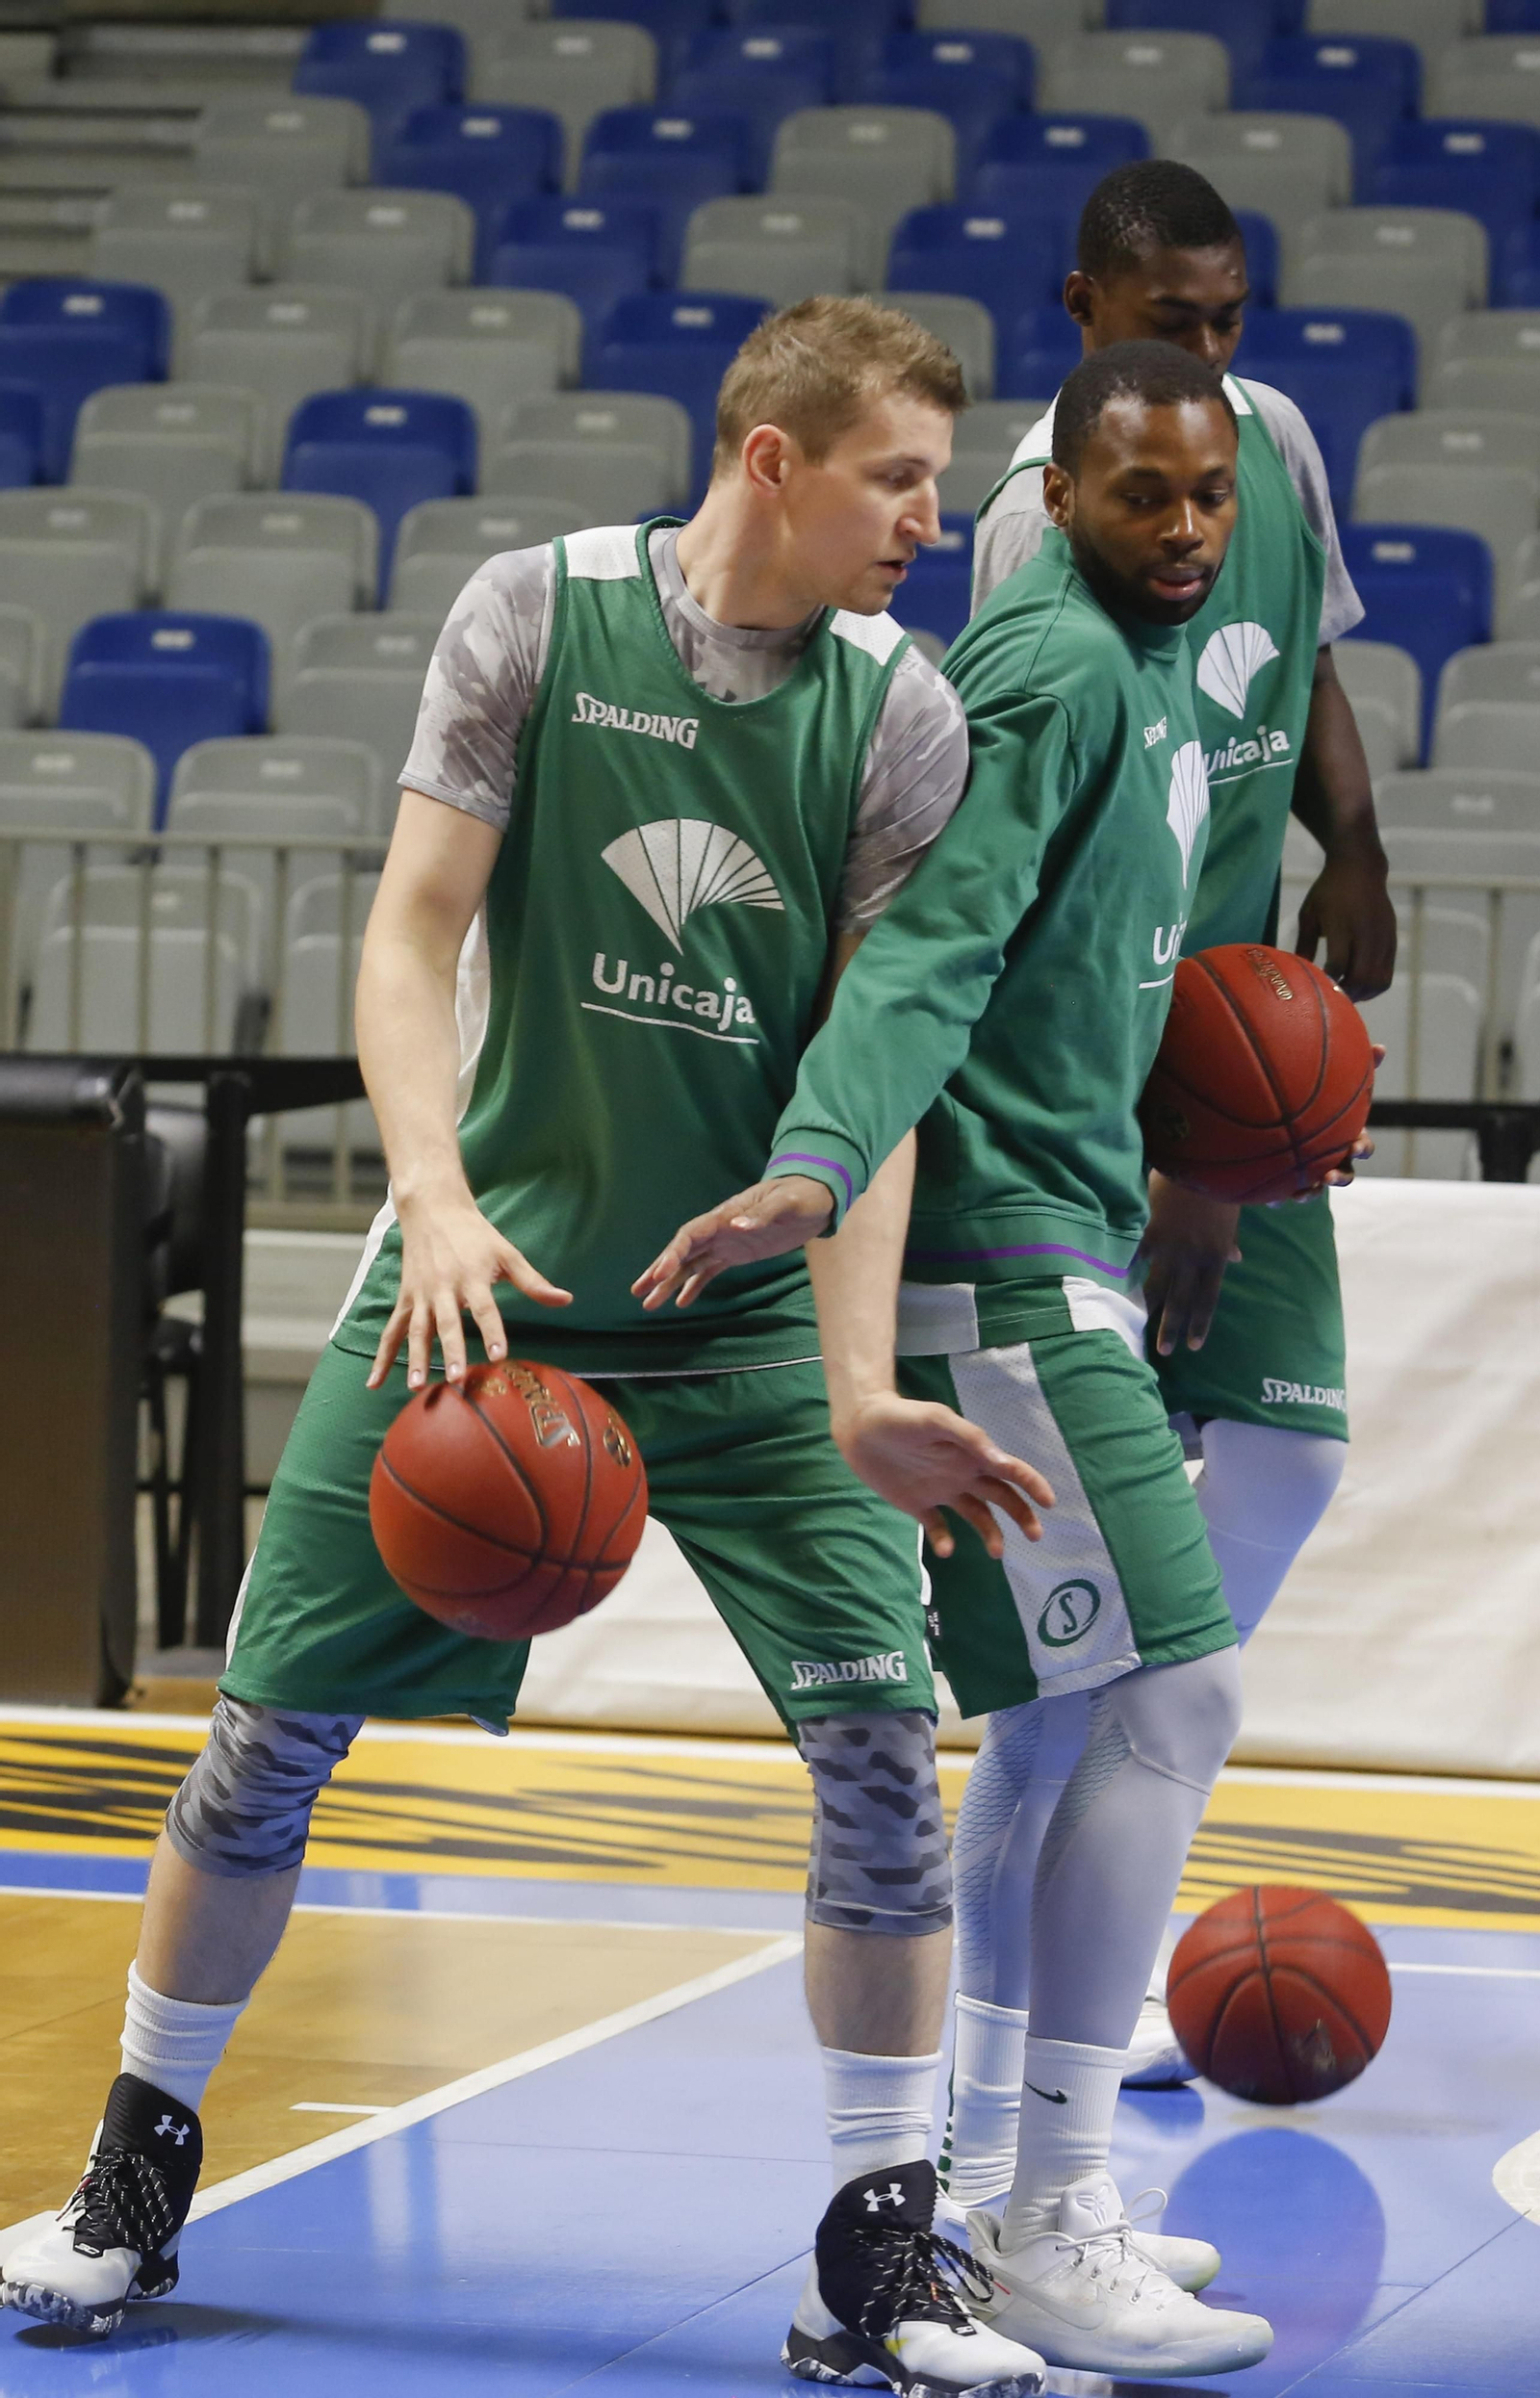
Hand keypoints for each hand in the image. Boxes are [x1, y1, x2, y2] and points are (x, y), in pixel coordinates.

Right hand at [368, 1184, 571, 1389]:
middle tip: (456, 1378)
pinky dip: (382, 1356)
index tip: (499, 1355)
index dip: (492, 1331)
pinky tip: (373, 1382)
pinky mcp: (406, 1298)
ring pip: (416, 1330)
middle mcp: (444, 1287)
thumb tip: (566, 1301)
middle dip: (451, 1351)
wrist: (433, 1209)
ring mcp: (421, 1294)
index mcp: (472, 1276)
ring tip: (416, 1387)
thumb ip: (534, 1281)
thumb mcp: (507, 1252)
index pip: (485, 1308)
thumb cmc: (475, 1234)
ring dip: (416, 1359)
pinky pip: (392, 1330)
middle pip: (447, 1322)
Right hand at [632, 1174, 834, 1310]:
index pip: (690, 1235)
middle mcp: (719, 1229)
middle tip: (638, 1291)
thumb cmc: (802, 1194)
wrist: (816, 1198)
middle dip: (659, 1271)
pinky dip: (693, 1286)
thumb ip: (762, 1214)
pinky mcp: (736, 1254)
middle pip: (681, 1251)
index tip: (660, 1274)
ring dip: (669, 1283)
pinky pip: (708, 1271)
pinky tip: (681, 1302)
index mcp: (725, 1215)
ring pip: (690, 1264)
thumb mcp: (787, 1203)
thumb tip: (735, 1226)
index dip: (672, 1254)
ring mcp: (725, 1242)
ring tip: (649, 1303)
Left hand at [834, 1392, 1054, 1559]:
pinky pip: (937, 1527)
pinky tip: (945, 1549)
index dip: (1032, 1484)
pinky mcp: (917, 1505)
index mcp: (972, 1454)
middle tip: (1035, 1536)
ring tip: (997, 1553)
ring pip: (976, 1516)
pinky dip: (944, 1541)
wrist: (861, 1426)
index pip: (1010, 1470)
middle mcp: (962, 1474)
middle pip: (1001, 1498)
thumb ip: (971, 1438)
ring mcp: (941, 1491)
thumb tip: (1003, 1461)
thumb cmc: (902, 1416)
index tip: (1049, 1503)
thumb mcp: (938, 1419)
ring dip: (990, 1533)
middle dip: (1021, 1515)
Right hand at [1136, 1172, 1241, 1355]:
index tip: (1194, 1346)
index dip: (1200, 1323)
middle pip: (1181, 1300)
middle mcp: (1192, 1259)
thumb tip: (1238, 1258)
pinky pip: (1135, 1256)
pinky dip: (1125, 1271)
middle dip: (1172, 1327)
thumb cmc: (1221, 1186)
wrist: (1203, 1161)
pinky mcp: (1148, 1232)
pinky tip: (1112, 1285)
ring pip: (1155, 1285)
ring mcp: (1168, 1247)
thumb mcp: (1232, 1217)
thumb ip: (1229, 1241)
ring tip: (1136, 1325)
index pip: (1208, 1298)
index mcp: (1215, 1257)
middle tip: (1164, 1351)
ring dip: (1148, 1309)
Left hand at [1271, 1044, 1384, 1203]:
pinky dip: (1281, 1199)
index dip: (1362, 1148)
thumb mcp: (1340, 1087)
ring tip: (1300, 1195)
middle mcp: (1335, 1160)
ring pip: (1317, 1190)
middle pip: (1345, 1174)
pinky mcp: (1293, 1185)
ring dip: (1312, 1193)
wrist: (1292, 1129)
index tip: (1356, 1145)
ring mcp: (1315, 1175)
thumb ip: (1358, 1069)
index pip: (1363, 1147)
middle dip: (1339, 1177)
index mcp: (1348, 1139)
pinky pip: (1287, 1194)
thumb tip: (1380, 1046)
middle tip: (1330, 1176)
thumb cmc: (1324, 1104)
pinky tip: (1272, 1200)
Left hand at [1294, 852, 1396, 1000]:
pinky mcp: (1392, 941)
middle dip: (1345, 995)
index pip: (1337, 965)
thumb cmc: (1329, 891)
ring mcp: (1382, 939)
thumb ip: (1304, 945)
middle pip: (1361, 978)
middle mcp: (1366, 934)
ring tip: (1344, 996)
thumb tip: (1297, 975)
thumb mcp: (1309, 914)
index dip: (1327, 983)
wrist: (1361, 867)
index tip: (1315, 992)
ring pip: (1378, 981)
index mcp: (1342, 926)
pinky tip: (1359, 987)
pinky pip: (1387, 974)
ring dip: (1361, 994)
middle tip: (1330, 1001)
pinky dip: (1373, 986)